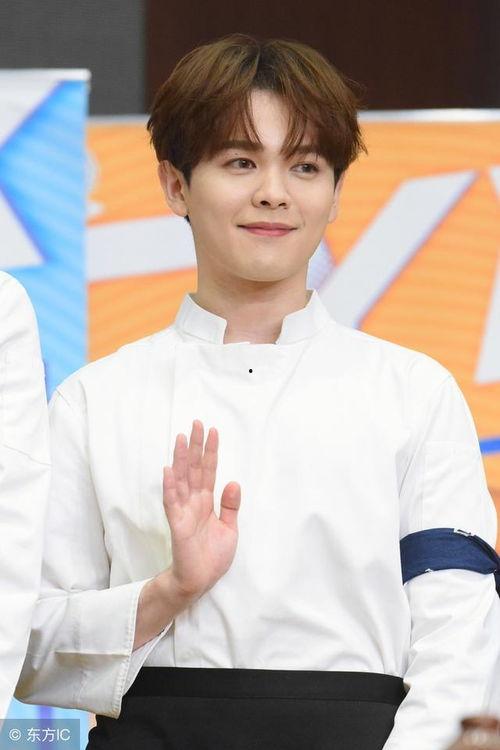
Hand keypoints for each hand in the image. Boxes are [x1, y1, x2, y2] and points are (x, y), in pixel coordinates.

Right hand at [162, 419, 240, 597]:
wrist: (200, 581)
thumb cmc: (212, 556)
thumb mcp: (229, 528)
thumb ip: (230, 506)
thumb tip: (234, 481)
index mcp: (206, 501)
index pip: (208, 471)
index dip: (210, 451)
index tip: (213, 431)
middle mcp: (194, 502)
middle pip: (194, 469)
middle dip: (195, 446)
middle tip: (197, 423)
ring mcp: (184, 511)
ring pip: (181, 480)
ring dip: (181, 459)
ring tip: (181, 438)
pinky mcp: (177, 525)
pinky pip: (172, 502)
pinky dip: (170, 487)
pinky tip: (169, 470)